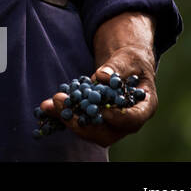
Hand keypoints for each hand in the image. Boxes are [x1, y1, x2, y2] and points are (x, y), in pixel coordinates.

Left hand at [39, 12, 157, 146]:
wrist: (123, 65)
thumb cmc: (132, 61)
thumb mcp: (129, 58)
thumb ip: (117, 67)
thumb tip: (101, 76)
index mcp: (144, 107)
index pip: (134, 120)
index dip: (120, 119)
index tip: (105, 113)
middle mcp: (126, 121)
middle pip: (107, 133)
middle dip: (84, 122)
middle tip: (62, 103)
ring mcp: (109, 123)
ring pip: (90, 130)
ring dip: (69, 119)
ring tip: (52, 102)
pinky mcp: (93, 119)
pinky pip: (77, 121)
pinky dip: (62, 114)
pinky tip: (46, 105)